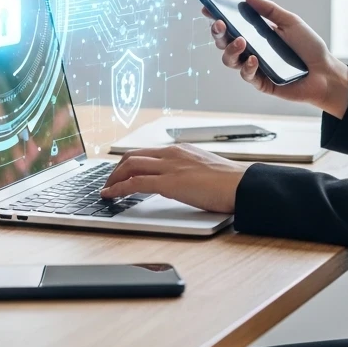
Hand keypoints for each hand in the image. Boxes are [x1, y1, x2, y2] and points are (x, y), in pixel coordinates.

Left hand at [100, 144, 248, 213]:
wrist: (241, 185)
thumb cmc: (229, 182)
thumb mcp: (204, 171)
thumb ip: (187, 172)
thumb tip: (177, 184)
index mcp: (180, 150)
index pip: (146, 152)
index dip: (128, 163)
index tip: (121, 172)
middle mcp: (171, 154)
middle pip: (132, 156)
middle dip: (116, 170)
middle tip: (109, 183)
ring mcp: (169, 167)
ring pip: (130, 165)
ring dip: (113, 178)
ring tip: (106, 190)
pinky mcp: (169, 182)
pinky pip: (135, 183)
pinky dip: (118, 188)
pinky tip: (110, 196)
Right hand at [206, 0, 347, 115]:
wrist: (325, 72)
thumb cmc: (309, 47)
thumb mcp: (291, 22)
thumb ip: (270, 10)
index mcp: (256, 34)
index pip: (231, 25)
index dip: (217, 17)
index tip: (207, 8)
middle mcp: (251, 50)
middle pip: (224, 42)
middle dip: (217, 32)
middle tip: (220, 23)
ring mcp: (254, 67)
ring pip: (229, 60)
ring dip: (230, 49)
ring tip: (241, 41)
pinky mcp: (261, 83)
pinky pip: (247, 75)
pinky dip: (247, 67)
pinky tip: (254, 60)